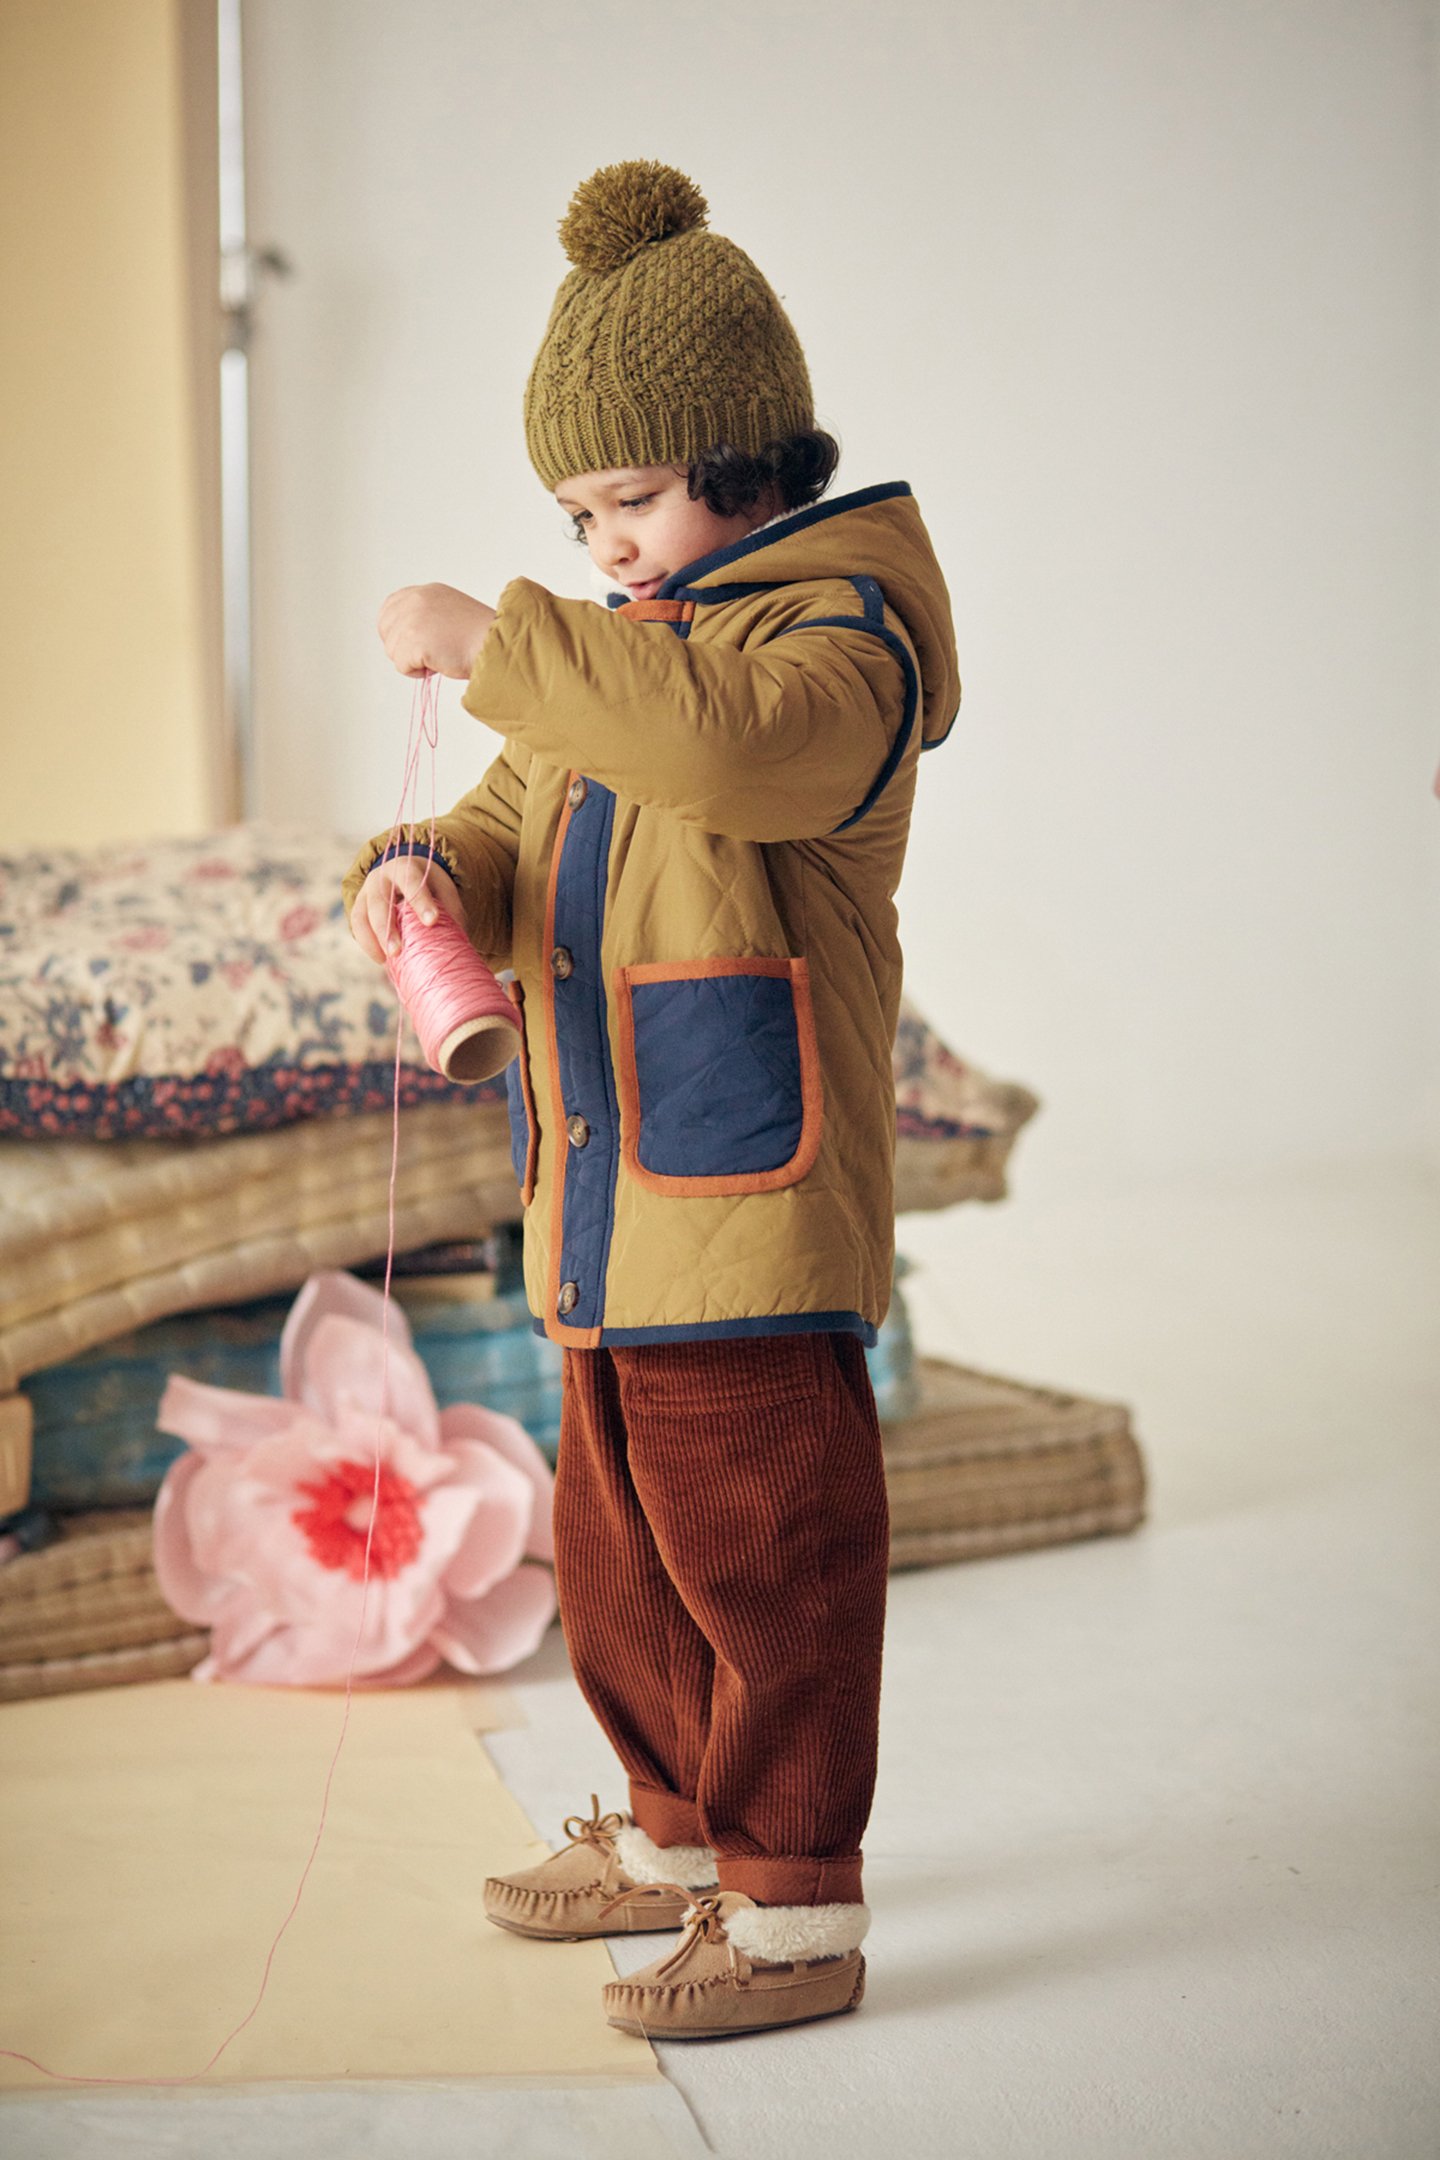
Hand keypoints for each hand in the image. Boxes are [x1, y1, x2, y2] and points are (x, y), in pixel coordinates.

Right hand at [349, 854, 466, 965]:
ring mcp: (367, 891)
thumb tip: (461, 945)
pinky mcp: (359, 906)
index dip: (421, 902)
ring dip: (374, 938)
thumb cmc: (429, 886)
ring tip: (386, 960)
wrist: (404, 873)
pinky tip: (380, 959)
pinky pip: (357, 925)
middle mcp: (382, 877)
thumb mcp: (443, 890)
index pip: (412, 882)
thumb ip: (451, 911)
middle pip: (380, 901)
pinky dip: (367, 943)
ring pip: (363, 914)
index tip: (431, 922)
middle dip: (388, 928)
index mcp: (406, 867)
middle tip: (397, 951)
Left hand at [377, 583, 496, 678]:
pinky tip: (438, 664)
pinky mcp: (413, 640)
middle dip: (401, 646)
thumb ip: (427, 616)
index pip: (390, 607)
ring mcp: (413, 619)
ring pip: (393, 650)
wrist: (496, 646)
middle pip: (386, 629)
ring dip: (413, 661)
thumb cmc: (481, 637)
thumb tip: (408, 637)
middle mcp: (417, 600)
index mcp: (427, 592)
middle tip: (427, 652)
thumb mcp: (450, 613)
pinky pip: (402, 666)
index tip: (411, 641)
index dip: (396, 629)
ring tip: (439, 656)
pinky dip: (418, 672)